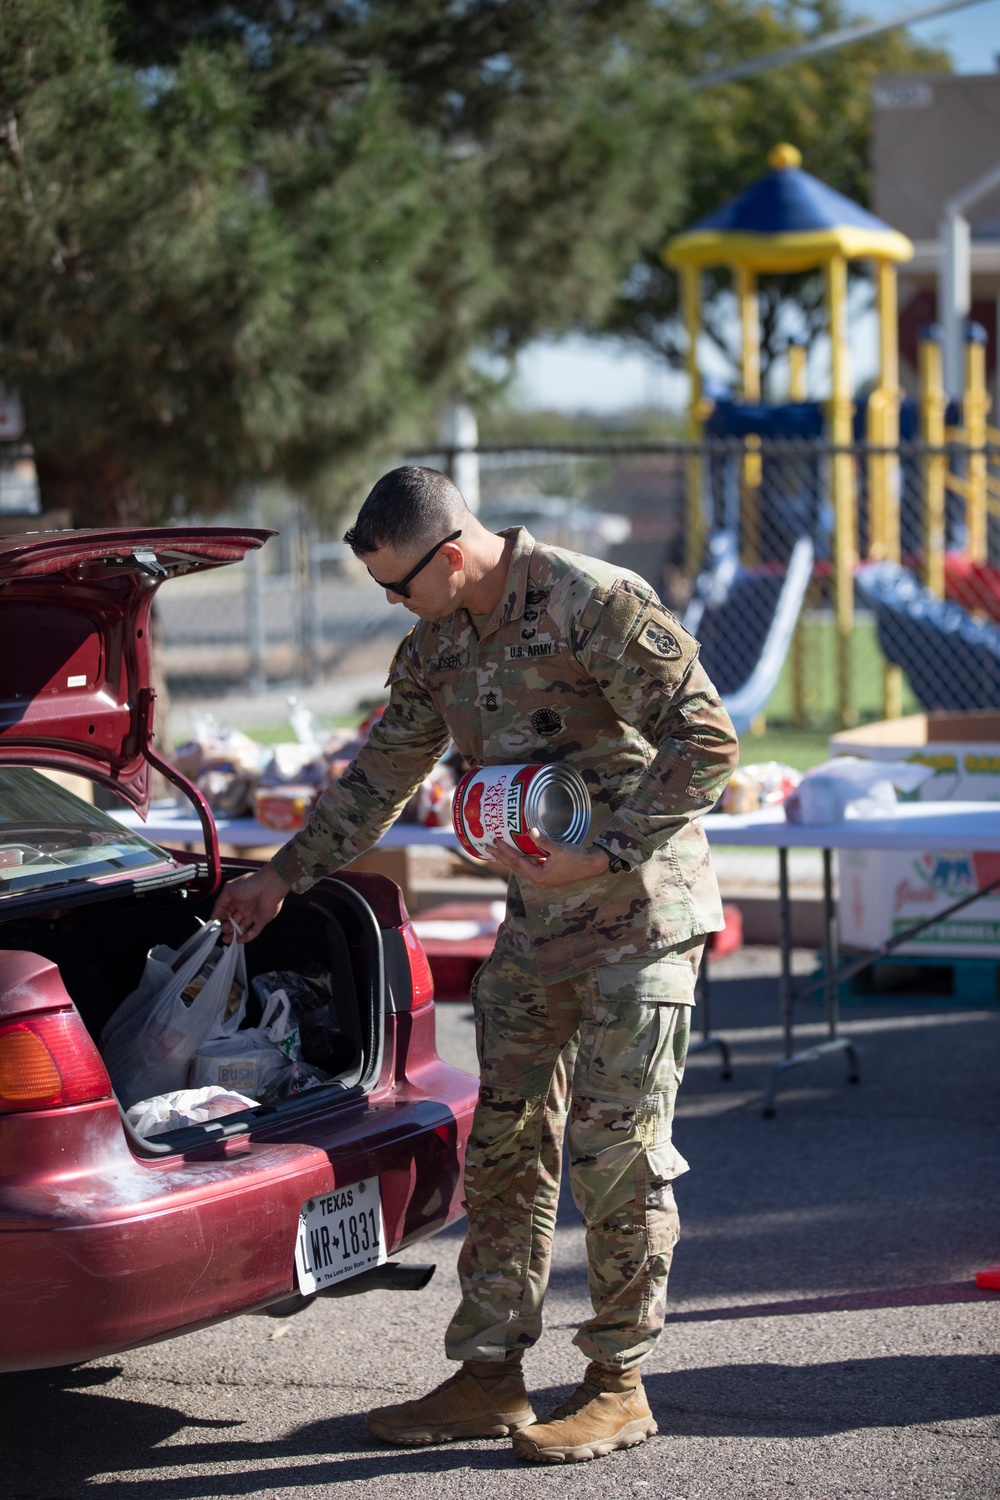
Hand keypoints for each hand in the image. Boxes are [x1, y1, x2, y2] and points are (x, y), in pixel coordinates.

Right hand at [211, 864, 289, 942]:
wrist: (269, 885)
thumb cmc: (248, 884)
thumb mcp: (228, 890)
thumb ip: (219, 904)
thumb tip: (213, 916)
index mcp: (236, 900)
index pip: (226, 912)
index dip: (222, 918)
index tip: (218, 922)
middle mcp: (244, 908)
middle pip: (233, 921)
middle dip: (227, 927)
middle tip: (224, 931)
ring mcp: (253, 914)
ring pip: (242, 927)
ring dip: (234, 934)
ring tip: (227, 940)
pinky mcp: (262, 920)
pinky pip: (254, 931)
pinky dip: (247, 937)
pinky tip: (239, 940)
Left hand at [485, 828, 610, 889]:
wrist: (593, 865)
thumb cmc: (578, 858)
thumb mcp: (560, 848)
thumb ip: (543, 841)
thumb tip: (530, 830)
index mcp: (540, 876)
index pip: (517, 862)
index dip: (505, 851)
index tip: (495, 842)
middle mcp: (539, 880)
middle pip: (516, 866)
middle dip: (501, 856)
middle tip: (486, 847)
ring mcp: (543, 878)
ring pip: (522, 866)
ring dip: (509, 857)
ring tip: (497, 850)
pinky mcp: (548, 874)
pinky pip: (530, 865)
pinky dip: (521, 858)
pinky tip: (516, 852)